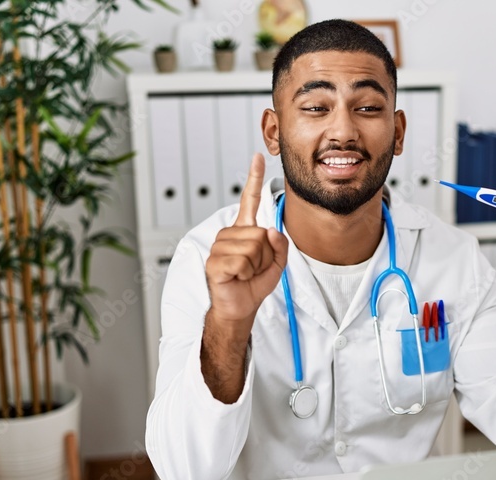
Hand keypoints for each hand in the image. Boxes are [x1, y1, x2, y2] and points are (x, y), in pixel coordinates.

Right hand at [205, 154, 288, 324]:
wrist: (240, 306)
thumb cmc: (254, 284)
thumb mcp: (277, 263)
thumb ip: (281, 245)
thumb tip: (270, 231)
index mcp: (244, 230)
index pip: (249, 200)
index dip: (254, 179)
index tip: (257, 158)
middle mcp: (230, 234)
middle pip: (260, 234)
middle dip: (265, 256)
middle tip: (254, 268)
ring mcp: (219, 246)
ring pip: (253, 248)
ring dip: (256, 266)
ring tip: (245, 273)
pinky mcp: (214, 261)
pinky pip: (242, 261)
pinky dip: (245, 273)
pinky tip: (236, 277)